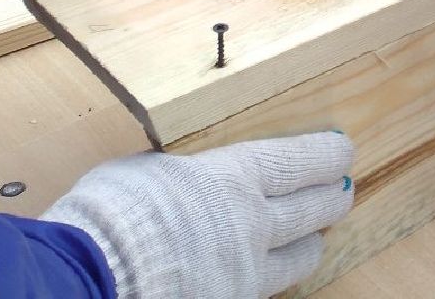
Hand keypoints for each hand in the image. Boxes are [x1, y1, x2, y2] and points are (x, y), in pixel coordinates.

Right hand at [44, 132, 353, 298]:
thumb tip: (183, 173)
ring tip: (316, 236)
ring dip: (310, 243)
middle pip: (312, 209)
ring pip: (298, 259)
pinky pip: (264, 291)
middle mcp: (251, 224)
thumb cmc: (110, 214)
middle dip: (331, 198)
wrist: (92, 276)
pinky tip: (266, 275)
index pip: (299, 161)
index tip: (342, 149)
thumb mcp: (147, 169)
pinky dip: (269, 279)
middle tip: (342, 190)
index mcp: (234, 177)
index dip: (326, 155)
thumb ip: (181, 171)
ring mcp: (244, 272)